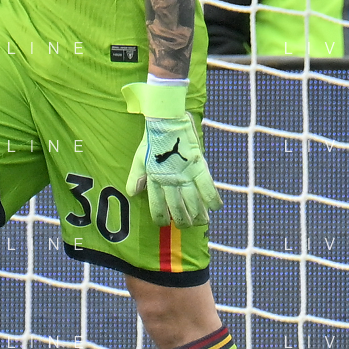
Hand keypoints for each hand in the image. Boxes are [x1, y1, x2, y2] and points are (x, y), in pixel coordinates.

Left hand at [126, 113, 221, 228]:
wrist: (166, 122)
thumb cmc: (152, 140)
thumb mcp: (139, 159)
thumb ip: (135, 178)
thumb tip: (132, 194)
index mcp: (154, 179)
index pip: (157, 206)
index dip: (161, 218)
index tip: (164, 224)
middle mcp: (170, 180)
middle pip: (177, 208)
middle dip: (182, 221)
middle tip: (186, 225)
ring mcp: (185, 174)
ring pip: (193, 202)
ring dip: (198, 215)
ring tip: (201, 222)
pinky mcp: (198, 166)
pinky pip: (207, 187)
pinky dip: (213, 199)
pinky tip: (216, 207)